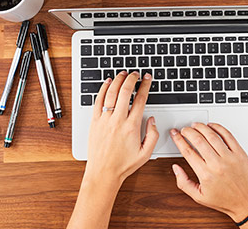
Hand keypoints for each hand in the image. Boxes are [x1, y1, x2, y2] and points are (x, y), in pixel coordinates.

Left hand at [85, 71, 158, 186]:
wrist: (103, 173)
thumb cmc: (123, 165)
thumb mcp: (146, 153)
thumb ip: (153, 134)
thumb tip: (152, 119)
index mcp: (131, 126)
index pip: (140, 99)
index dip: (145, 85)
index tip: (147, 79)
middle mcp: (117, 120)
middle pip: (125, 91)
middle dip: (132, 79)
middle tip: (135, 74)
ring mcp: (104, 120)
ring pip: (111, 93)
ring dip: (118, 80)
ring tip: (123, 74)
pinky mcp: (95, 122)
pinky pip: (98, 100)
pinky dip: (103, 89)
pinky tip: (107, 83)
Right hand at [170, 123, 247, 221]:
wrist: (247, 203)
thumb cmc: (224, 200)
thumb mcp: (199, 197)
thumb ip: (183, 182)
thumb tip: (175, 168)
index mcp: (205, 175)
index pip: (188, 151)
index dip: (178, 140)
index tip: (175, 134)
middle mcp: (217, 165)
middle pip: (198, 140)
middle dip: (188, 131)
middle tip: (184, 129)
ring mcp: (229, 158)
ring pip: (212, 136)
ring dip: (201, 127)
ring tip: (196, 125)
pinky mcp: (240, 153)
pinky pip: (228, 136)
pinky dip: (218, 128)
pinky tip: (212, 126)